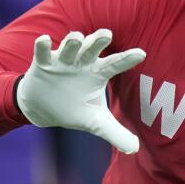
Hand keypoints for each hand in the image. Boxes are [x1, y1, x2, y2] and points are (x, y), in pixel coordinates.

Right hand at [16, 29, 146, 153]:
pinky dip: (42, 46)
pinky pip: (42, 52)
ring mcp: (62, 61)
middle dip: (98, 40)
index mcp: (97, 73)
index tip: (142, 54)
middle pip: (92, 49)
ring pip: (69, 47)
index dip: (127, 59)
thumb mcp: (95, 122)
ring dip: (72, 41)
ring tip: (77, 37)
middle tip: (107, 34)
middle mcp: (82, 63)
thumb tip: (134, 149)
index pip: (115, 65)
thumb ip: (114, 133)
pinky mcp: (43, 64)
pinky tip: (44, 40)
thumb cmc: (73, 107)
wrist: (42, 108)